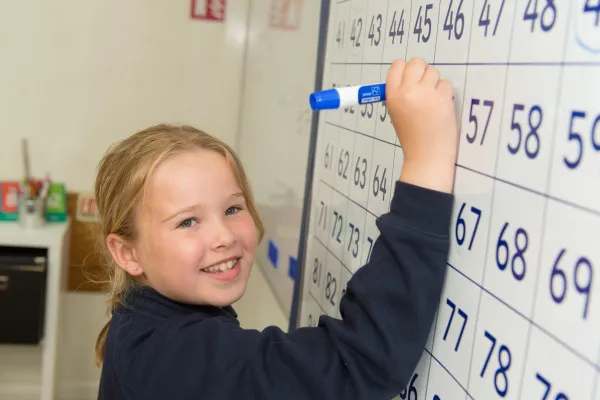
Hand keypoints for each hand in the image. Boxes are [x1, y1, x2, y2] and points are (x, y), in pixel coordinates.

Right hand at [385, 58, 458, 192]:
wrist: (426, 154)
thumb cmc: (411, 135)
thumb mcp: (395, 113)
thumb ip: (400, 93)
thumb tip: (410, 76)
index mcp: (392, 95)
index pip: (397, 65)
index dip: (406, 69)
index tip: (411, 78)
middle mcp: (407, 91)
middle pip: (416, 63)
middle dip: (422, 72)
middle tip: (424, 87)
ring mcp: (426, 94)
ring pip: (433, 72)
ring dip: (435, 83)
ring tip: (432, 101)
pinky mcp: (443, 98)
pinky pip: (446, 84)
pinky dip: (445, 93)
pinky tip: (441, 107)